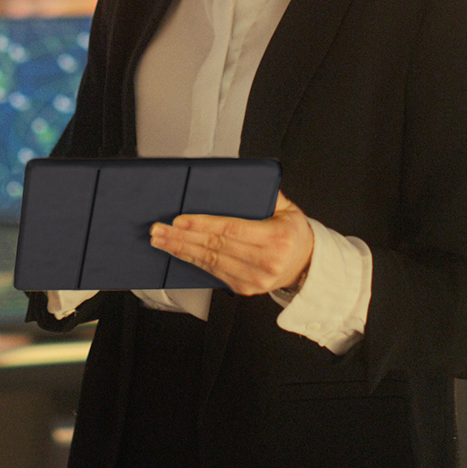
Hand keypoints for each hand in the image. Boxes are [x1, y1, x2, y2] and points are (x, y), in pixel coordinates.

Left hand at [151, 192, 313, 295]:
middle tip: (159, 229)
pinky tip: (179, 252)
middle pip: (215, 247)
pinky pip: (213, 273)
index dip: (202, 225)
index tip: (179, 220)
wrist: (307, 266)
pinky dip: (193, 261)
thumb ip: (267, 193)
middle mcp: (265, 261)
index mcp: (275, 238)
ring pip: (209, 262)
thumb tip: (240, 179)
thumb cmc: (294, 234)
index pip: (231, 230)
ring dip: (181, 250)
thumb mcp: (288, 209)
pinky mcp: (245, 288)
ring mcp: (254, 279)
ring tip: (162, 241)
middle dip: (182, 237)